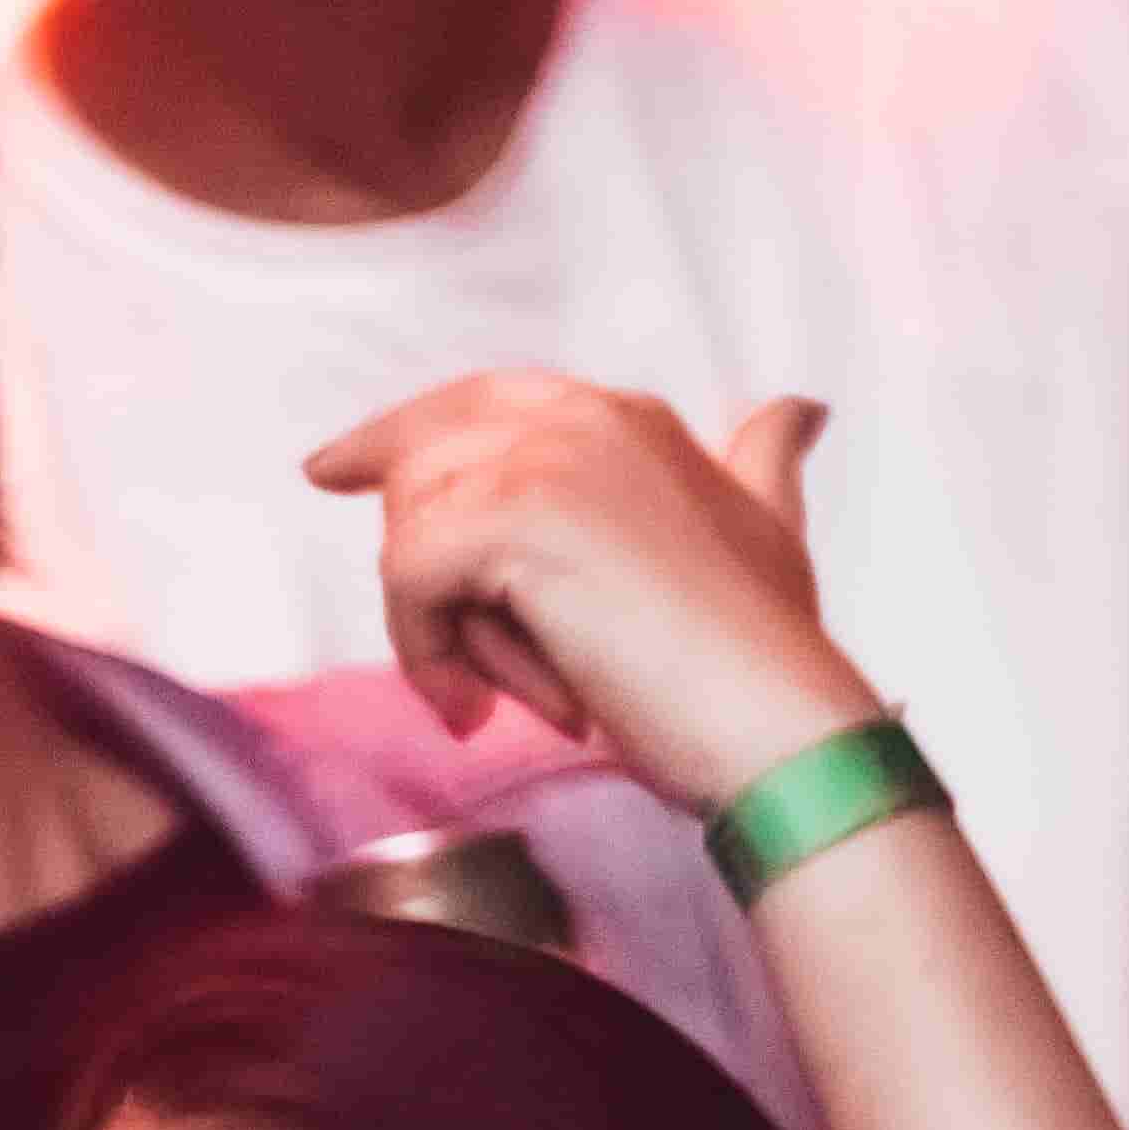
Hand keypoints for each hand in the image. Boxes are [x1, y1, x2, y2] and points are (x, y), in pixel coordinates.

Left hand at [303, 374, 882, 814]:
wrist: (778, 725)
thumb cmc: (770, 654)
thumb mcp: (771, 533)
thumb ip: (764, 463)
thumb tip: (800, 411)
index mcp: (622, 415)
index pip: (472, 405)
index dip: (395, 438)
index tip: (328, 470)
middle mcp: (578, 416)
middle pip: (418, 470)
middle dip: (425, 574)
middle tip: (468, 673)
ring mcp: (544, 460)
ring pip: (410, 534)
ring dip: (446, 634)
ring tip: (526, 697)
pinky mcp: (511, 520)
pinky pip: (406, 582)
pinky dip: (427, 657)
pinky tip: (482, 709)